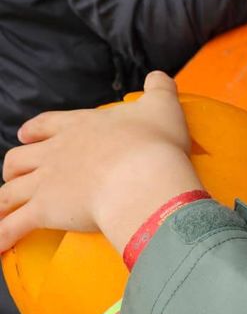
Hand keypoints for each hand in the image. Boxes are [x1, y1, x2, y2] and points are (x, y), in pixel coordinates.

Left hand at [0, 72, 201, 253]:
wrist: (143, 175)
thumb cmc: (154, 141)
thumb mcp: (162, 107)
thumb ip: (159, 89)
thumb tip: (160, 77)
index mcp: (80, 126)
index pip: (48, 124)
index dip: (36, 130)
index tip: (26, 134)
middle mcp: (56, 152)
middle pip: (21, 158)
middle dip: (14, 167)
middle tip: (15, 176)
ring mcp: (47, 182)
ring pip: (10, 191)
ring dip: (3, 202)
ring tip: (0, 213)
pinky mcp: (46, 211)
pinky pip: (14, 226)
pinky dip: (3, 236)